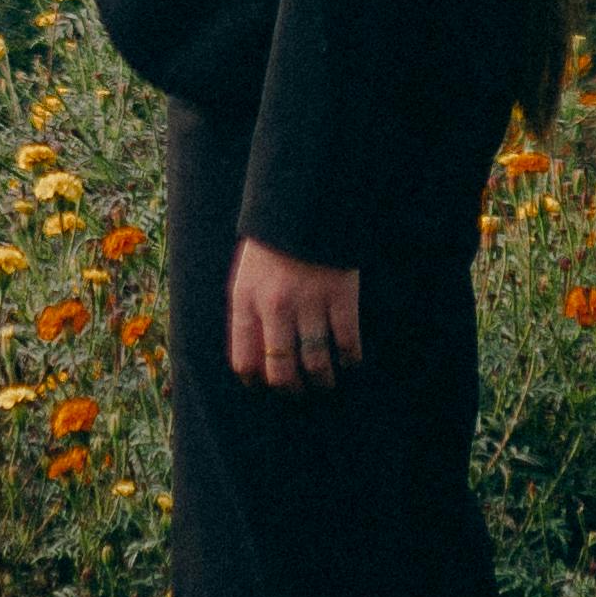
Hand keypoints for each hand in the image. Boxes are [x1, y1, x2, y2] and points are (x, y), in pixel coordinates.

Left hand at [228, 236, 362, 392]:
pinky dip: (350, 358)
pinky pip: (346, 341)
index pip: (244, 359)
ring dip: (322, 380)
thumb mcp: (247, 274)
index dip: (255, 381)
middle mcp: (275, 308)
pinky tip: (351, 362)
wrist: (306, 204)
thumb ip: (247, 312)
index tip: (265, 387)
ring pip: (315, 363)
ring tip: (326, 383)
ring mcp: (310, 303)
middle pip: (281, 371)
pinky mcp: (341, 296)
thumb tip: (254, 358)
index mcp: (246, 300)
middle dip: (292, 390)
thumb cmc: (273, 241)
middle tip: (300, 393)